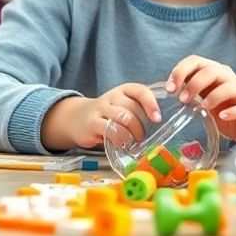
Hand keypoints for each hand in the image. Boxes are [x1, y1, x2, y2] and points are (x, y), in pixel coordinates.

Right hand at [41, 83, 159, 151]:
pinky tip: (122, 145)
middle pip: (132, 108)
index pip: (140, 91)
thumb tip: (159, 123)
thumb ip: (138, 110)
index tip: (157, 118)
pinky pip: (111, 130)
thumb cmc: (108, 114)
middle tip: (143, 137)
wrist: (76, 118)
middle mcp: (112, 96)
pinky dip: (120, 139)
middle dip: (141, 125)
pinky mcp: (92, 123)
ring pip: (123, 118)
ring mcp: (101, 109)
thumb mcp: (122, 106)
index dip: (151, 104)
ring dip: (133, 133)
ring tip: (135, 142)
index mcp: (123, 90)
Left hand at [165, 55, 235, 140]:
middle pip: (211, 71)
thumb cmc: (224, 111)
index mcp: (214, 73)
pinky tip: (222, 116)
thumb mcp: (203, 100)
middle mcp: (228, 79)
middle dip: (194, 84)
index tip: (169, 88)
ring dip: (213, 96)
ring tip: (202, 108)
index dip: (180, 71)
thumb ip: (189, 94)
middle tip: (182, 100)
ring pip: (229, 86)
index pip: (195, 61)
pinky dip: (233, 111)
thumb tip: (166, 94)